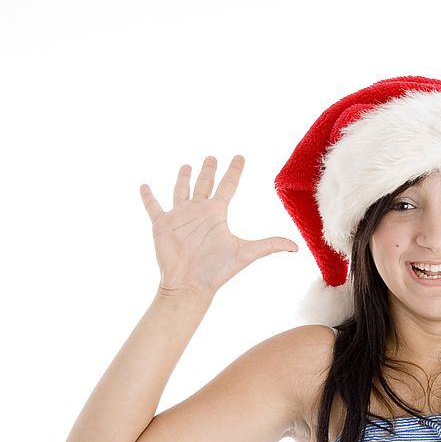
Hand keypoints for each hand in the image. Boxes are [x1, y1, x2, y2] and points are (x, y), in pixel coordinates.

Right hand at [140, 155, 298, 296]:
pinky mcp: (162, 224)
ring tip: (185, 165)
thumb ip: (270, 245)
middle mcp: (199, 212)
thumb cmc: (217, 271)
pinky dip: (148, 196)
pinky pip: (153, 206)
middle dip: (208, 170)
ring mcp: (180, 217)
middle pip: (204, 184)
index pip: (228, 186)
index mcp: (217, 214)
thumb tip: (296, 247)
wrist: (191, 285)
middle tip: (211, 156)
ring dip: (183, 178)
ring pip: (181, 191)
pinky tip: (144, 186)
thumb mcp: (246, 253)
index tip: (240, 157)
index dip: (234, 171)